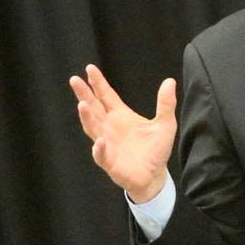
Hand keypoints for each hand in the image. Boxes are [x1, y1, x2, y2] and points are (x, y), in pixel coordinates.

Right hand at [69, 64, 176, 202]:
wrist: (155, 176)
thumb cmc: (156, 149)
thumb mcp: (165, 124)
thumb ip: (166, 104)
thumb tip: (170, 81)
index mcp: (121, 116)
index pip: (106, 96)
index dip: (98, 83)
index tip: (90, 69)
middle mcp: (110, 127)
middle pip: (94, 108)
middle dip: (84, 94)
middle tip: (75, 80)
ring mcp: (107, 144)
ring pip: (93, 128)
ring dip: (87, 118)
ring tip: (82, 105)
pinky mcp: (110, 162)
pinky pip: (102, 155)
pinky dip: (99, 148)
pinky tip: (99, 141)